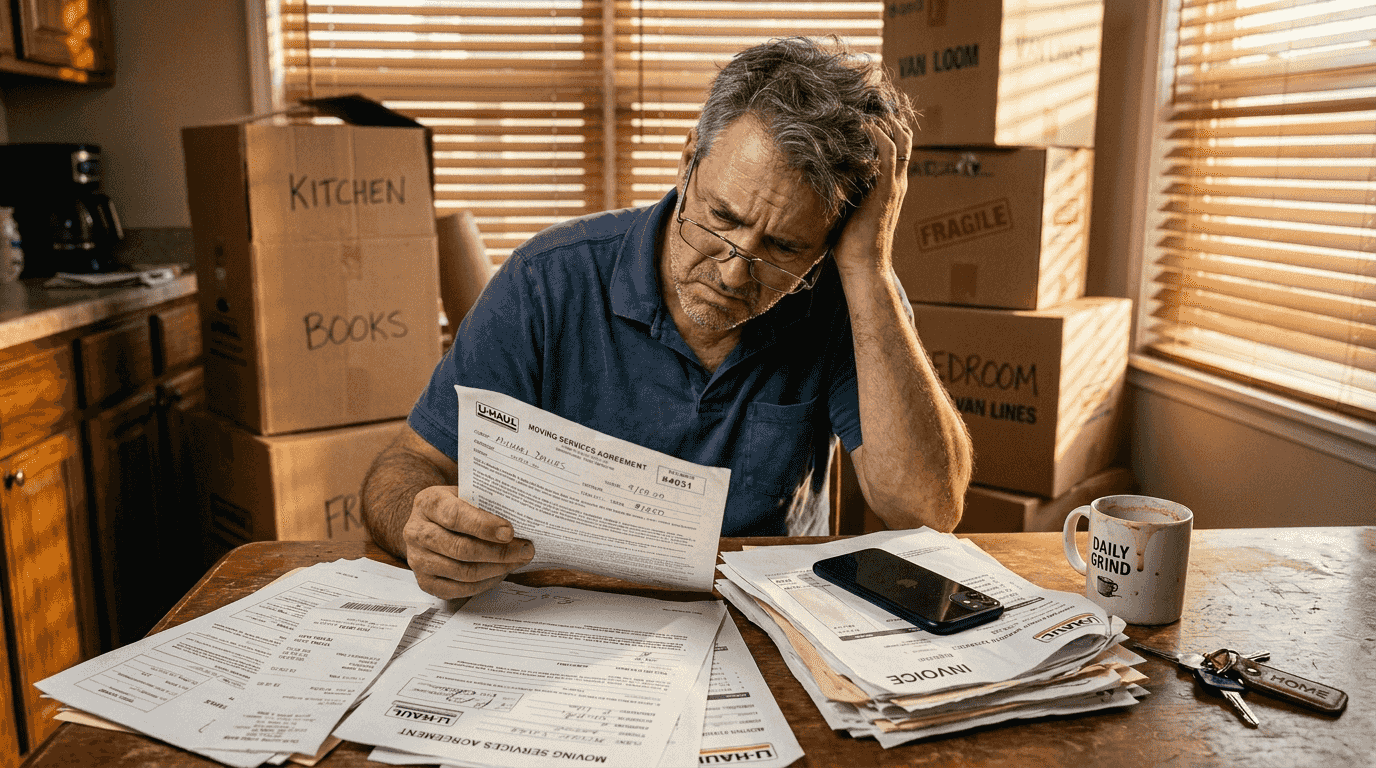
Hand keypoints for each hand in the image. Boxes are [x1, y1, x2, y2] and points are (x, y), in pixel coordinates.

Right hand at [403, 486, 534, 598]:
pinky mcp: (424, 582)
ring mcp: (418, 560)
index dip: (484, 526)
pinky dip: (485, 583)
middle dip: (499, 552)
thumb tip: (522, 520)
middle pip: (461, 548)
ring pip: (462, 572)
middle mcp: (416, 532)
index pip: (455, 516)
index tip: (509, 532)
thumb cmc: (454, 507)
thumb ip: (485, 504)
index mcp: (427, 503)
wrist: (429, 523)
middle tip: (525, 550)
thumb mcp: (465, 494)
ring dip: (496, 569)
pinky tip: (500, 573)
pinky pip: (459, 589)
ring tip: (517, 561)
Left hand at [832, 116, 912, 277]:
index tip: (867, 108)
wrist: (863, 265)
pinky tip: (864, 125)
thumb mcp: (847, 208)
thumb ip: (844, 190)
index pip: (897, 145)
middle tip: (868, 98)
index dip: (887, 124)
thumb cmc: (851, 244)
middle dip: (889, 114)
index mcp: (889, 185)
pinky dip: (878, 135)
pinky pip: (888, 153)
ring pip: (900, 139)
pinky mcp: (887, 189)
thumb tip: (822, 176)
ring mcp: (894, 184)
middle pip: (904, 136)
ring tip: (866, 105)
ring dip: (884, 118)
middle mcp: (896, 181)